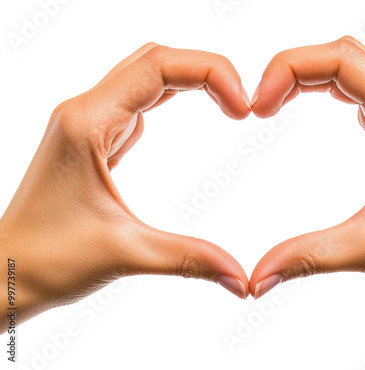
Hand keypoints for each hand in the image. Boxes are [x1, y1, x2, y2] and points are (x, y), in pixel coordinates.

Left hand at [0, 43, 250, 332]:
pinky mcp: (95, 139)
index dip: (210, 74)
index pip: (158, 66)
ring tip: (230, 105)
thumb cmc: (46, 260)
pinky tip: (195, 112)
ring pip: (147, 75)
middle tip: (244, 104)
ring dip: (191, 81)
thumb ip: (191, 259)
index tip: (243, 109)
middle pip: (155, 60)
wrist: (5, 272)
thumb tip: (243, 279)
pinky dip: (173, 97)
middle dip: (207, 71)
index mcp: (87, 123)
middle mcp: (85, 112)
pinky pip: (139, 101)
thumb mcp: (126, 254)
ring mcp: (89, 123)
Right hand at [249, 36, 364, 334]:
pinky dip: (325, 91)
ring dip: (307, 77)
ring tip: (271, 105)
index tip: (257, 109)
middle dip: (292, 68)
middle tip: (257, 105)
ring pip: (351, 70)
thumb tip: (255, 278)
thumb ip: (305, 256)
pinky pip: (359, 93)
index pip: (341, 60)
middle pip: (343, 55)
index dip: (289, 70)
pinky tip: (303, 109)